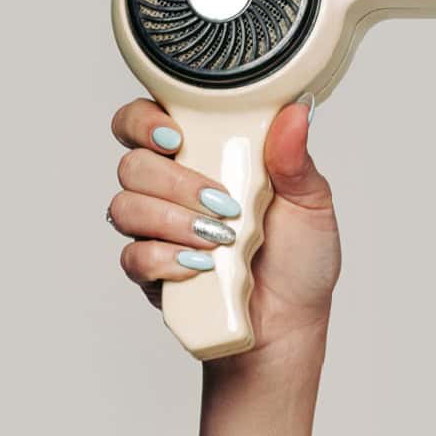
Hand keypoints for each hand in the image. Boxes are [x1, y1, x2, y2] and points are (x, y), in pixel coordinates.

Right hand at [107, 94, 340, 361]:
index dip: (144, 121)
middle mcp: (171, 189)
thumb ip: (295, 160)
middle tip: (221, 202)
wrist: (293, 322)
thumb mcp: (310, 203)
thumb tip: (295, 114)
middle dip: (174, 182)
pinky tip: (200, 267)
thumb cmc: (300, 258)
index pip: (145, 121)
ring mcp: (157, 231)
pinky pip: (133, 257)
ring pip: (126, 207)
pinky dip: (166, 260)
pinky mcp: (152, 271)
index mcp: (203, 157)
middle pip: (132, 164)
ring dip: (173, 221)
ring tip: (219, 239)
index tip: (174, 136)